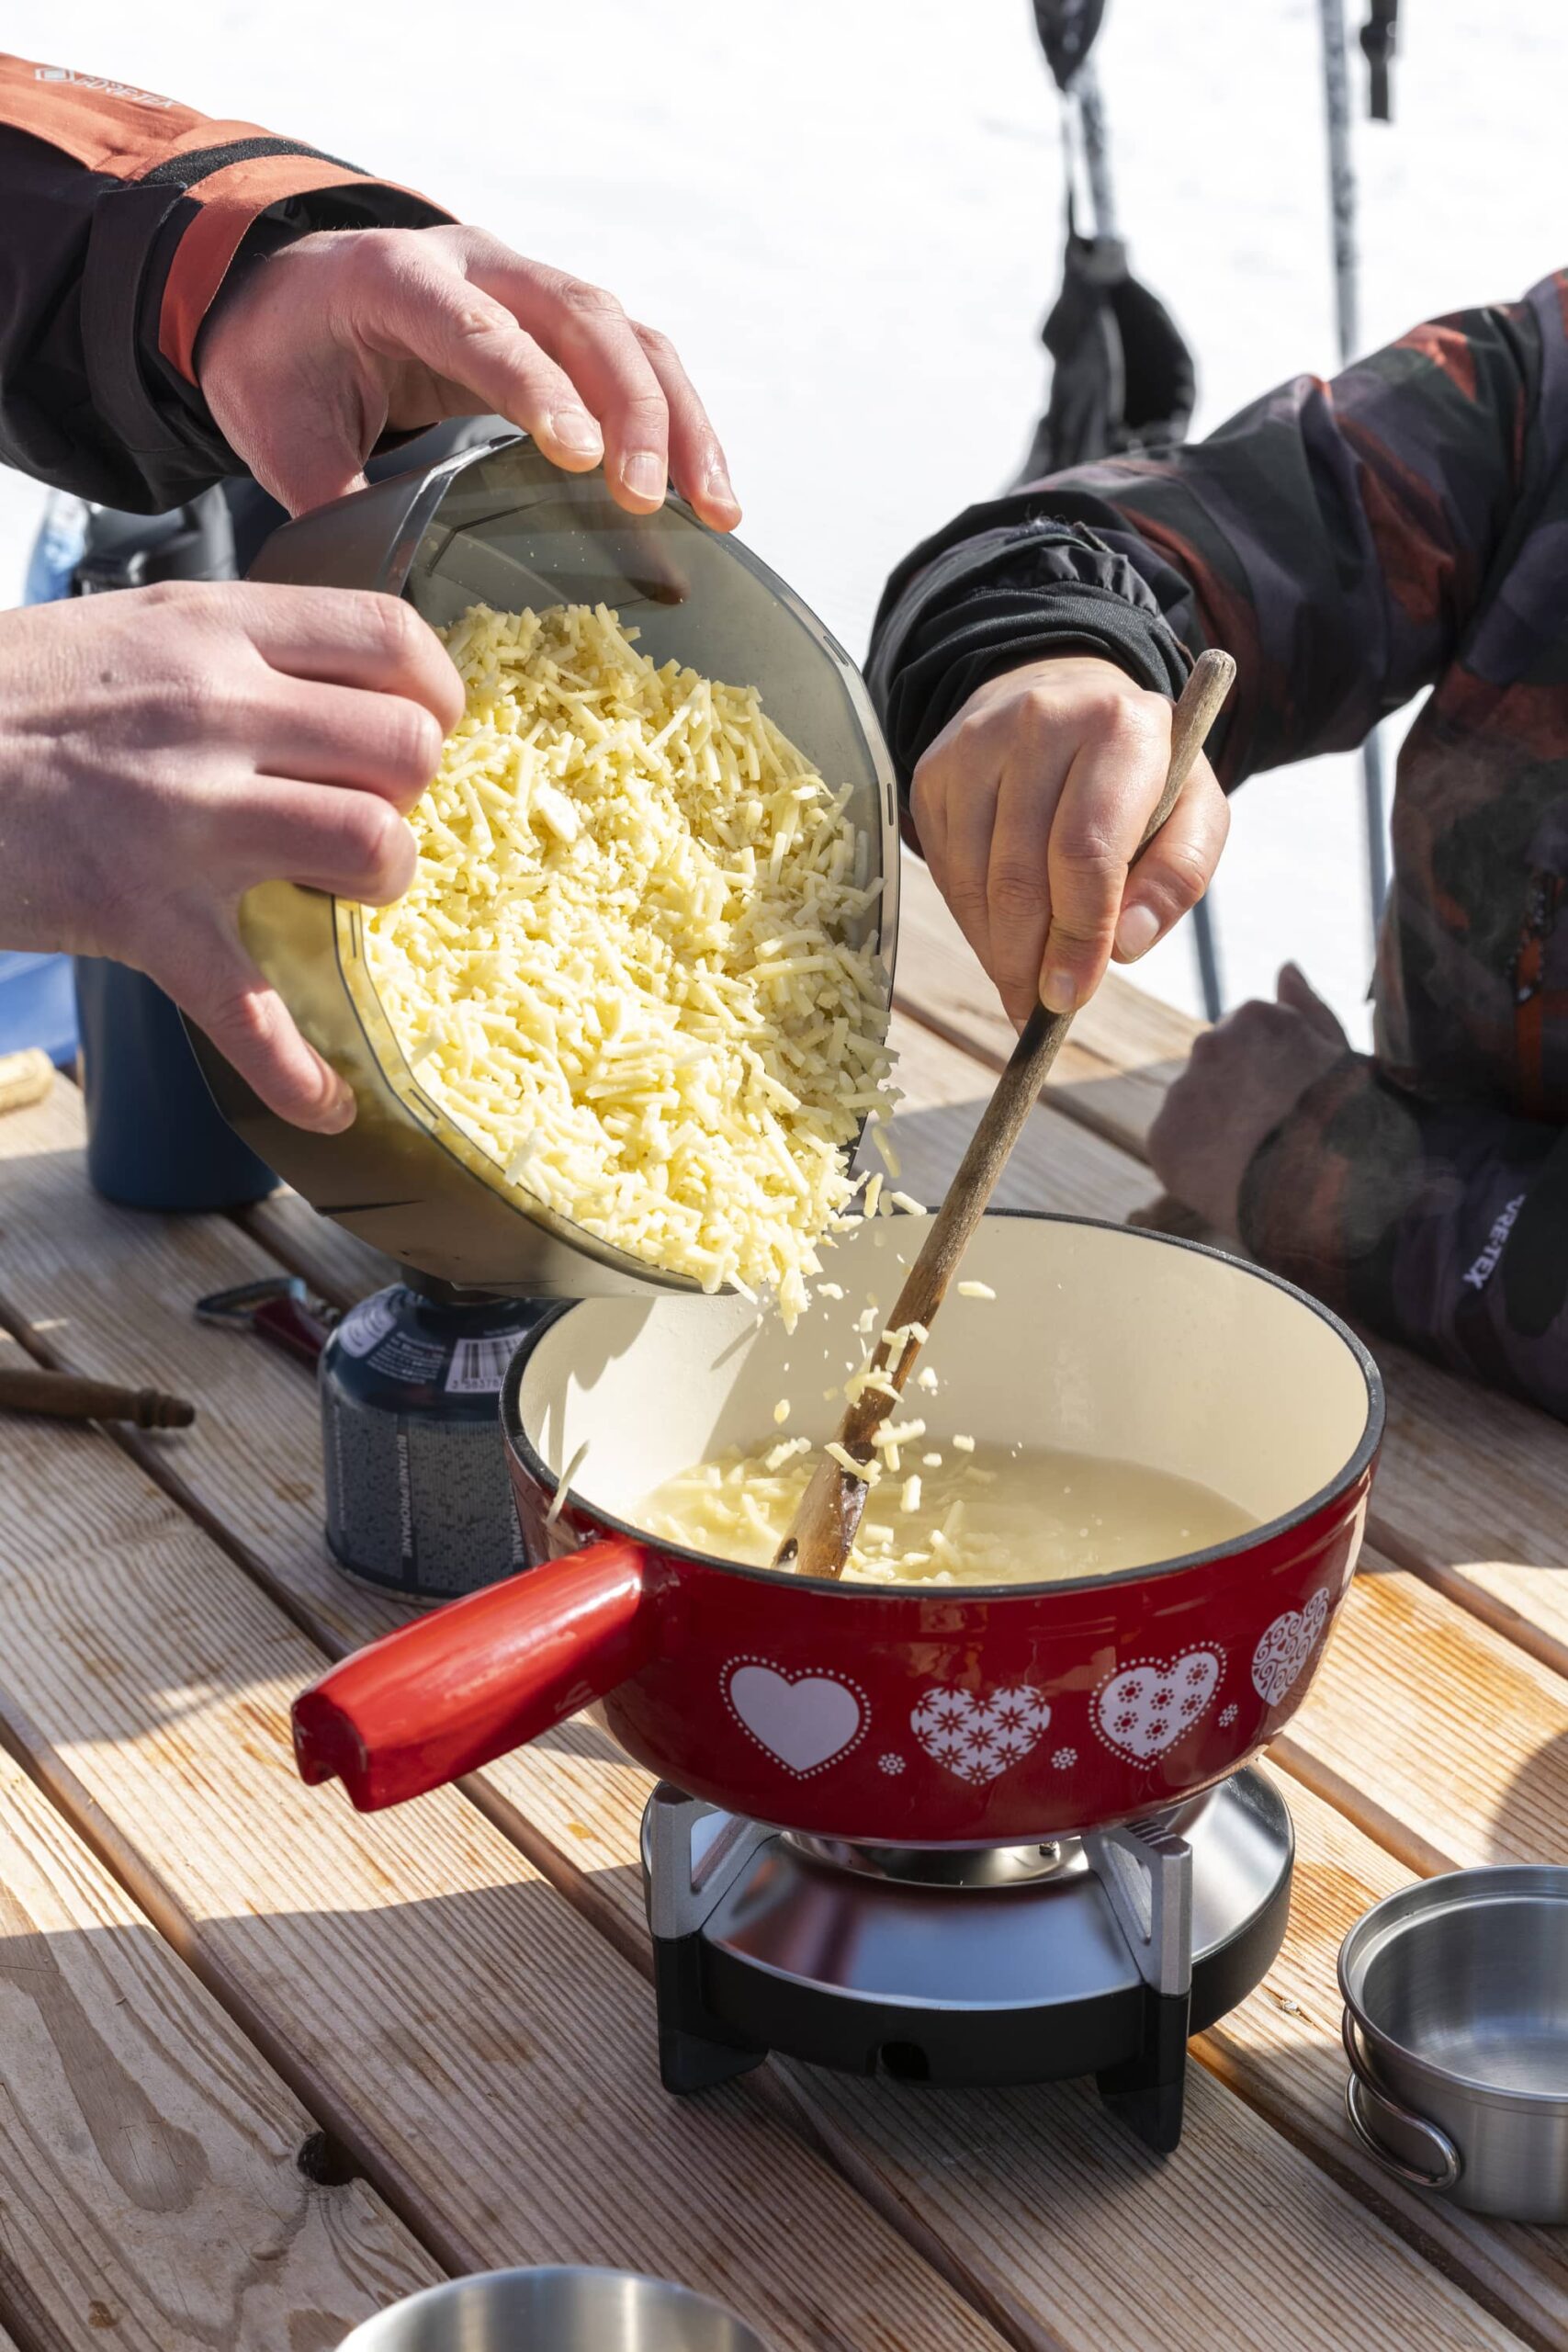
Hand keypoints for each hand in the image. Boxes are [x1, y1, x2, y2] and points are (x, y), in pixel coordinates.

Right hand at [0, 582, 461, 1131]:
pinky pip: (253, 1015)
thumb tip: (338, 690)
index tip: (420, 733)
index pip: (390, 642)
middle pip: (406, 752)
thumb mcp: (130, 631)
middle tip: (364, 816)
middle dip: (412, 796)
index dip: (435, 698)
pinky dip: (299, 1076)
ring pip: (371, 848)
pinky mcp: (143, 918)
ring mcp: (183, 819)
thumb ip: (235, 650)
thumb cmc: (9, 699)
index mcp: (214, 629)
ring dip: (382, 887)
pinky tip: (327, 1104)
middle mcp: (214, 712)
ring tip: (341, 899)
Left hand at [198, 224, 740, 527]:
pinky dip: (682, 425)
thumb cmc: (281, 365)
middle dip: (630, 411)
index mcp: (395, 279)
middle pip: (581, 318)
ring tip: (716, 510)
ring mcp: (530, 288)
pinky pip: (640, 361)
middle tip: (650, 501)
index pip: (480, 329)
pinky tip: (708, 496)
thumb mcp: (279, 434)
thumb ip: (334, 500)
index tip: (579, 456)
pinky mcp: (562, 324)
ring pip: (630, 337)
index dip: (534, 387)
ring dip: (681, 422)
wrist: (283, 295)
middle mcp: (478, 267)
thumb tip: (389, 596)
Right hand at [911, 654, 1228, 1023]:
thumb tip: (1129, 946)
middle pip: (1020, 875)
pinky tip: (1001, 933)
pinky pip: (945, 870)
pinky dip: (972, 920)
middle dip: (1029, 959)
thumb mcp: (1193, 812)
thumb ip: (1178, 877)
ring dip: (996, 950)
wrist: (1063, 695)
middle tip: (1040, 1007)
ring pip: (972, 879)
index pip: (1086, 852)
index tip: (1074, 996)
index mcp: (1120, 728)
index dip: (1078, 936)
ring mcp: (975, 744)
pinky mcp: (933, 771)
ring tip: (1022, 981)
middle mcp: (1040, 722)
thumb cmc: (1137, 773)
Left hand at [1147, 964, 1347, 1237]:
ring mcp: (1182, 1091)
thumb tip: (1284, 967)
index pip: (1246, 1036)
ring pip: (1191, 1107)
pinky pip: (1174, 1148)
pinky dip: (1195, 1164)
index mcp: (1254, 1016)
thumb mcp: (1341, 1053)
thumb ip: (1307, 1008)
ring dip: (1213, 1129)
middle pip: (1213, 1069)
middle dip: (1235, 1096)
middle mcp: (1208, 1044)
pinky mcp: (1162, 1139)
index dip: (1270, 1074)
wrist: (1332, 1192)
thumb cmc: (1350, 1121)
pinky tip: (1232, 1181)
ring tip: (1256, 1163)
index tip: (1290, 1101)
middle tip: (1273, 1136)